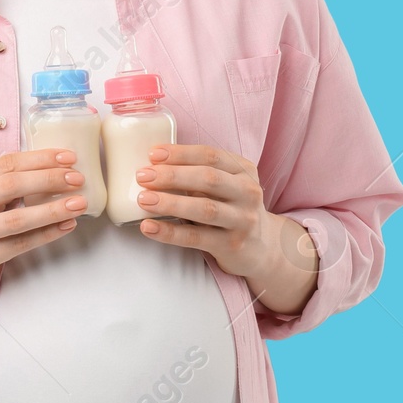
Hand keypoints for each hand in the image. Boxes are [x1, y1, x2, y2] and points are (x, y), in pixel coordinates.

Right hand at [0, 148, 87, 293]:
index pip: (5, 163)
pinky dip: (45, 235)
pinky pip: (18, 245)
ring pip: (17, 219)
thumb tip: (43, 170)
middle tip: (77, 178)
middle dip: (49, 179)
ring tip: (79, 203)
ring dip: (52, 209)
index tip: (67, 156)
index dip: (39, 158)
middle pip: (11, 185)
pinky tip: (65, 226)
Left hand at [132, 143, 310, 289]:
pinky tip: (149, 227)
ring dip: (170, 203)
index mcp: (244, 170)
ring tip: (143, 200)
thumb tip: (154, 165)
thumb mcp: (226, 185)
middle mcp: (248, 192)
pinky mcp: (232, 245)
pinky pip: (196, 238)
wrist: (260, 249)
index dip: (180, 153)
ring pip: (204, 209)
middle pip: (208, 179)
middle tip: (143, 176)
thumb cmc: (231, 209)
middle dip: (172, 175)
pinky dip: (170, 233)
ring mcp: (242, 220)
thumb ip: (199, 174)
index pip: (211, 155)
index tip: (153, 154)